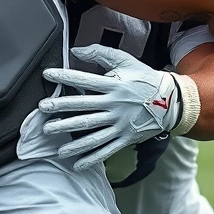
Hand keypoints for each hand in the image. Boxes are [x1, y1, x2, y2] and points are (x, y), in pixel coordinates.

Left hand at [38, 44, 179, 170]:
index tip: (47, 75)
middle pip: (84, 108)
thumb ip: (101, 53)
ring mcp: (120, 124)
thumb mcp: (126, 61)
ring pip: (93, 133)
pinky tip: (76, 163)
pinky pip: (106, 150)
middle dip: (61, 109)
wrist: (170, 101)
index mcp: (114, 85)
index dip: (65, 76)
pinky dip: (92, 158)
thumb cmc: (144, 79)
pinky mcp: (125, 138)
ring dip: (72, 139)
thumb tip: (77, 50)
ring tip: (55, 142)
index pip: (85, 79)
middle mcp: (115, 105)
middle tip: (42, 110)